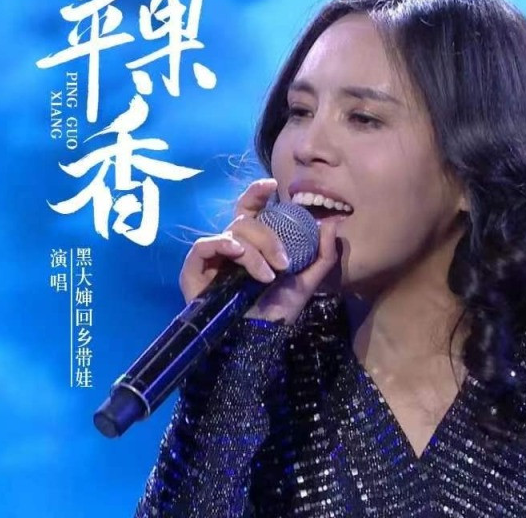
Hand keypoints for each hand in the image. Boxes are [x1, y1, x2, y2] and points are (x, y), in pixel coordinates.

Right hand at [179, 178, 339, 323]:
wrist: (257, 341)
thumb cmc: (277, 313)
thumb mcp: (306, 282)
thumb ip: (322, 255)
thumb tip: (332, 224)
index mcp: (252, 245)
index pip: (250, 209)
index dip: (257, 193)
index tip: (272, 185)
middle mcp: (231, 247)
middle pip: (245, 219)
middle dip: (268, 236)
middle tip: (285, 262)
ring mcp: (212, 258)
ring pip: (231, 231)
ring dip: (254, 250)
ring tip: (268, 274)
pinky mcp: (194, 270)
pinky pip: (205, 244)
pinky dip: (225, 245)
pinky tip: (239, 257)